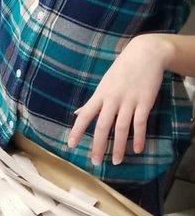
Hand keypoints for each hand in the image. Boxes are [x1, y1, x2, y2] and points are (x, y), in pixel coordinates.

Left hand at [67, 34, 172, 165]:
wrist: (145, 54)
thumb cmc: (122, 69)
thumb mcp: (104, 83)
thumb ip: (92, 102)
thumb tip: (77, 113)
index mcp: (100, 95)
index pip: (85, 115)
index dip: (77, 130)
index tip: (70, 145)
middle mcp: (112, 99)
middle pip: (103, 125)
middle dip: (98, 145)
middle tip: (95, 161)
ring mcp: (129, 100)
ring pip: (121, 127)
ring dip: (119, 146)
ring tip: (117, 161)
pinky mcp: (145, 101)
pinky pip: (140, 122)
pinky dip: (139, 137)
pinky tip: (137, 149)